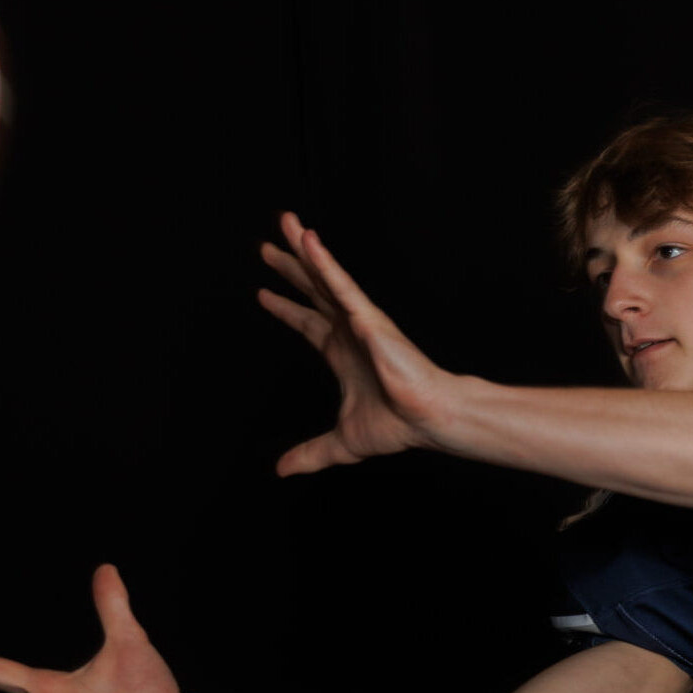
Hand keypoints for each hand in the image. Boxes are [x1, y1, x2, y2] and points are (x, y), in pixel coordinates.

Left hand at [258, 211, 455, 475]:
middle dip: (289, 269)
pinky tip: (308, 242)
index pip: (307, 324)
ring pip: (324, 277)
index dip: (286, 308)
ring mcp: (357, 320)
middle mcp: (347, 330)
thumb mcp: (340, 441)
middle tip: (266, 247)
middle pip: (311, 291)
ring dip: (303, 251)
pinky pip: (341, 285)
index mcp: (341, 353)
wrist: (427, 418)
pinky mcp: (368, 318)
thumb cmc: (397, 424)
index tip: (264, 294)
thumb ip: (310, 452)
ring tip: (285, 223)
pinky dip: (324, 263)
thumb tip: (281, 470)